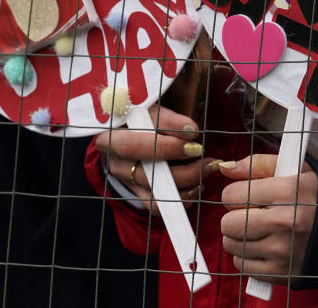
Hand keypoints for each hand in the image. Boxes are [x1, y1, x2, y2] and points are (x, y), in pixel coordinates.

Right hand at [93, 104, 216, 213]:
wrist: (130, 132)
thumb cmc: (141, 118)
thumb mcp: (149, 111)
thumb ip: (168, 119)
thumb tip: (191, 131)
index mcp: (109, 139)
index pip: (133, 146)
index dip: (164, 145)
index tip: (194, 136)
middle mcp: (115, 164)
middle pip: (146, 175)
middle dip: (182, 168)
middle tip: (206, 159)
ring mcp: (127, 182)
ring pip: (156, 194)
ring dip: (188, 183)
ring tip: (208, 168)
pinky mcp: (139, 195)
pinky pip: (160, 207)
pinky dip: (182, 199)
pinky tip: (198, 186)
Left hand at [220, 154, 316, 284]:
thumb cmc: (314, 198)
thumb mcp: (294, 170)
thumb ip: (258, 164)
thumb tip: (225, 168)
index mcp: (287, 191)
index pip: (231, 195)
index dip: (237, 194)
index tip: (249, 196)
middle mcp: (284, 222)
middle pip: (227, 223)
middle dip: (235, 217)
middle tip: (252, 214)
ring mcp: (281, 250)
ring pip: (231, 244)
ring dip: (240, 237)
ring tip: (259, 230)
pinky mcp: (279, 272)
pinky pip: (242, 265)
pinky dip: (247, 256)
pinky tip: (264, 246)